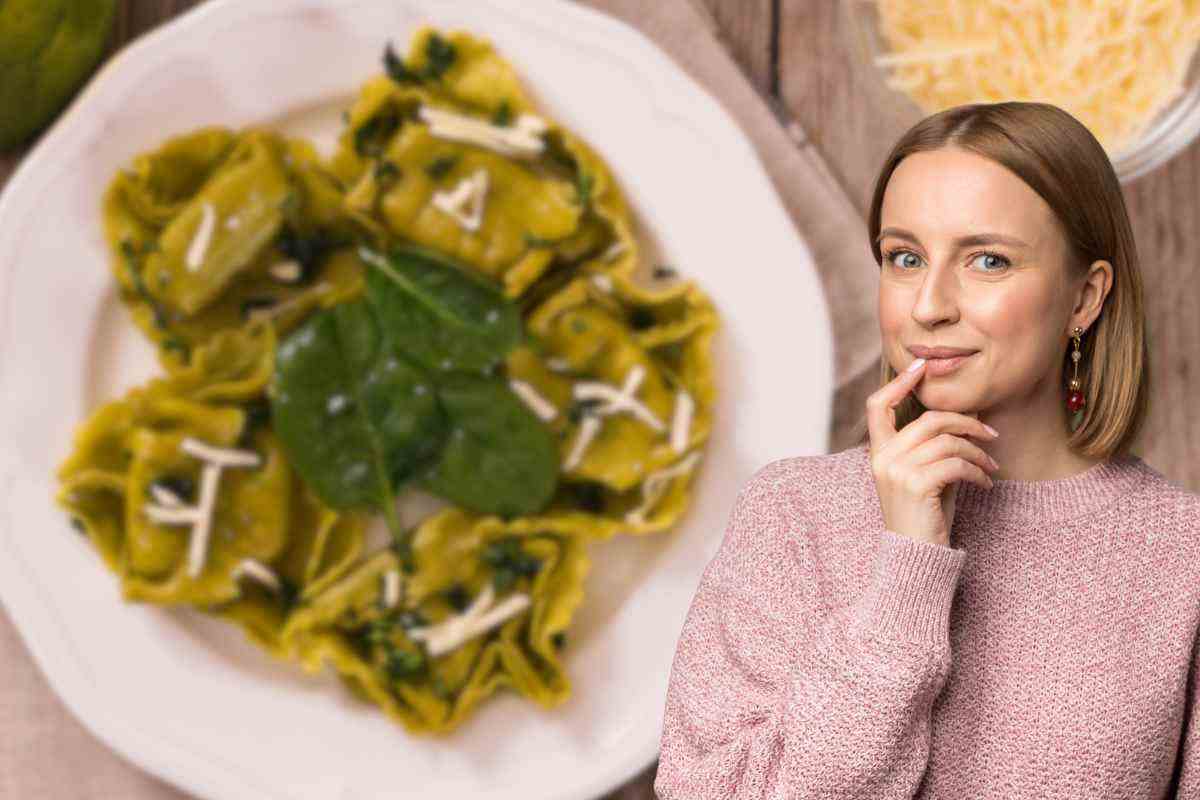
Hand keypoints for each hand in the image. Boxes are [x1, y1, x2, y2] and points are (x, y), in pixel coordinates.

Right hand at [866, 358, 999, 547]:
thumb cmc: (924, 515)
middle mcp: (882, 458)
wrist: (915, 556)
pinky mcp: (916, 485)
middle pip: (929, 420)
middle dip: (966, 423)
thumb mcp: (925, 475)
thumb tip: (965, 414)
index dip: (898, 383)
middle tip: (990, 434)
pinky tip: (986, 484)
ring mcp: (897, 471)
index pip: (877, 406)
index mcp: (878, 452)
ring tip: (991, 466)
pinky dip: (978, 472)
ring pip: (948, 442)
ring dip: (978, 452)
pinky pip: (956, 464)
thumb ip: (934, 446)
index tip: (922, 368)